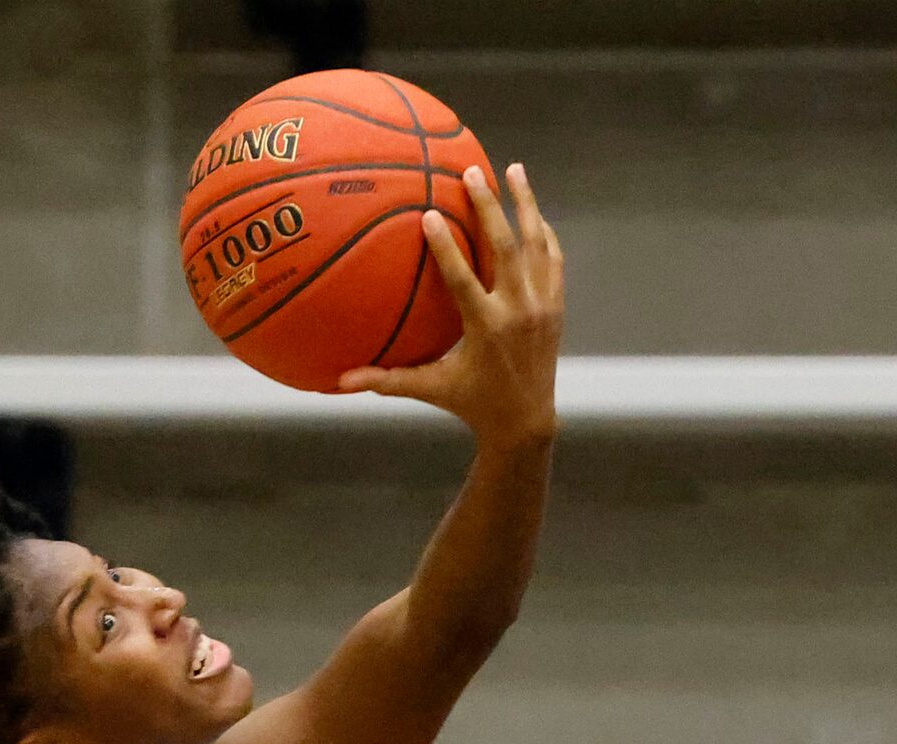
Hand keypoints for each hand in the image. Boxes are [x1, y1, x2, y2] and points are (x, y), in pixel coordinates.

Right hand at [339, 161, 562, 447]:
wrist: (526, 422)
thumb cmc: (471, 403)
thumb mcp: (431, 388)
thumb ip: (388, 381)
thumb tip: (341, 381)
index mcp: (485, 328)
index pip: (463, 279)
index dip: (446, 246)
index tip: (432, 213)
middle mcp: (517, 311)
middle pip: (504, 248)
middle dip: (490, 207)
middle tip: (474, 172)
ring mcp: (541, 305)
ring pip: (535, 244)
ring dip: (525, 204)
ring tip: (514, 169)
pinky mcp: (556, 305)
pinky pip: (551, 258)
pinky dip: (542, 232)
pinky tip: (532, 210)